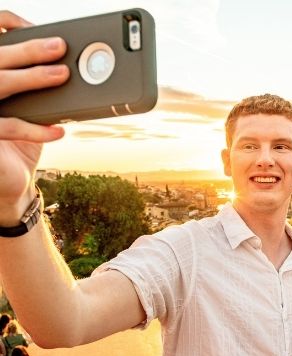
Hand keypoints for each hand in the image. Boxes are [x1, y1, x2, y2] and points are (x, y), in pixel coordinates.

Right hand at [0, 10, 69, 216]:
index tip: (35, 28)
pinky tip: (58, 130)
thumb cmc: (20, 138)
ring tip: (62, 76)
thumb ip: (35, 85)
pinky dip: (35, 129)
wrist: (9, 179)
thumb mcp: (28, 106)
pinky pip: (7, 127)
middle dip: (28, 50)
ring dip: (32, 78)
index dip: (8, 24)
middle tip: (59, 47)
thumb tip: (68, 64)